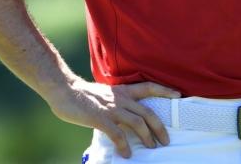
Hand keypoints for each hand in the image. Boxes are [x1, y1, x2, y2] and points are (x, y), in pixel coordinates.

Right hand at [46, 77, 179, 157]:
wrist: (63, 89)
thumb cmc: (80, 94)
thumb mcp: (104, 93)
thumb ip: (115, 102)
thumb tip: (122, 116)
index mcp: (121, 91)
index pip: (147, 87)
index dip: (164, 90)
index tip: (178, 95)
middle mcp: (120, 98)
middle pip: (147, 112)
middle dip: (159, 128)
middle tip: (165, 141)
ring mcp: (111, 108)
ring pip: (137, 123)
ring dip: (147, 137)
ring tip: (151, 148)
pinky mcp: (100, 118)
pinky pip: (118, 134)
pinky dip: (124, 145)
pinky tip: (126, 154)